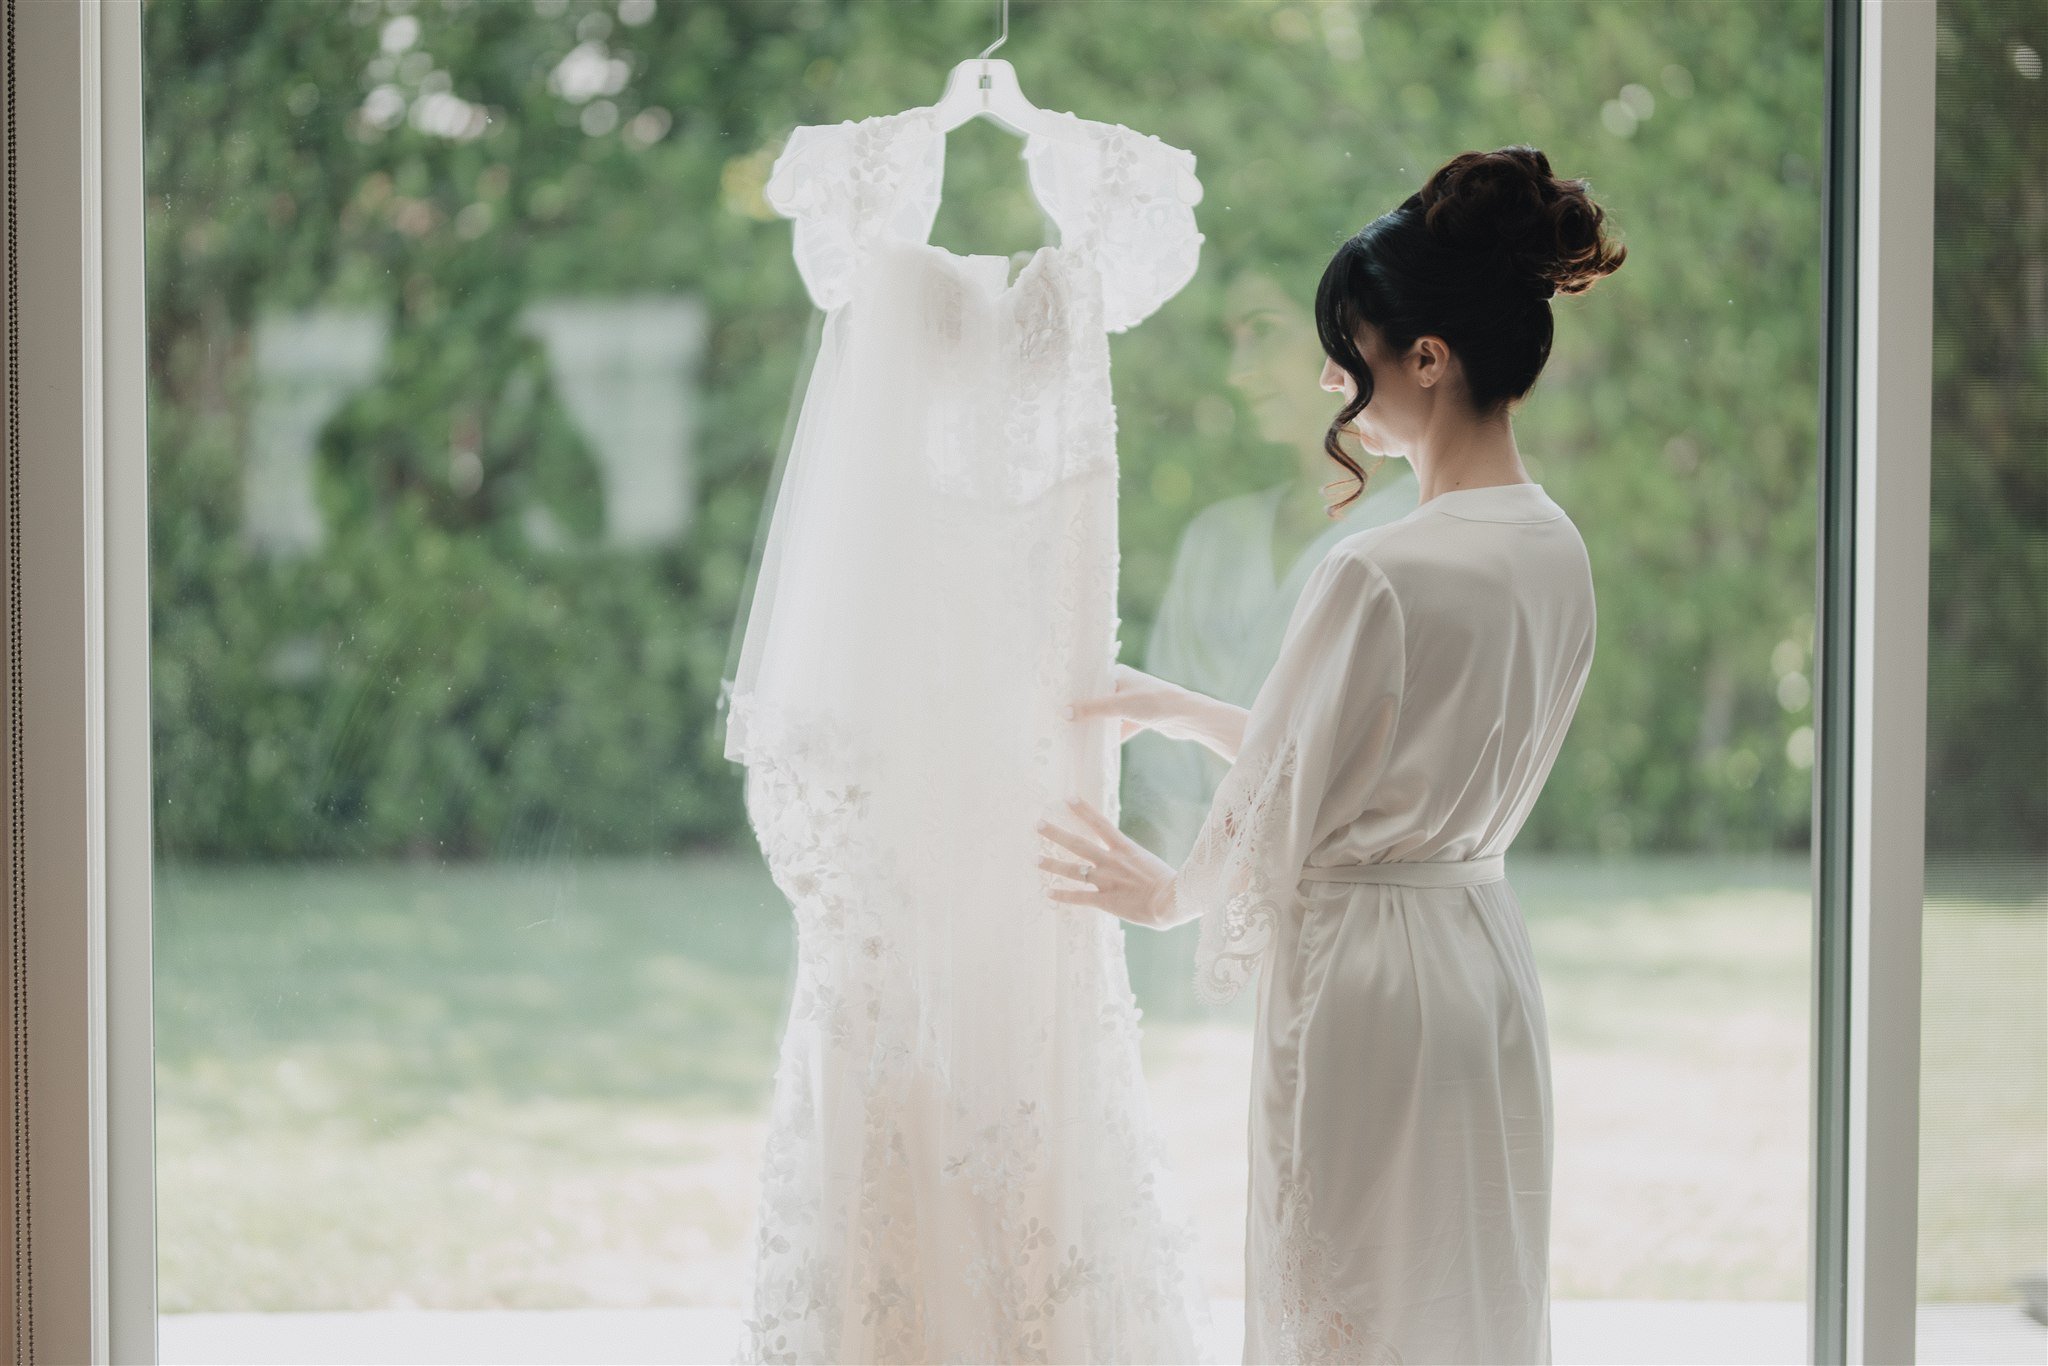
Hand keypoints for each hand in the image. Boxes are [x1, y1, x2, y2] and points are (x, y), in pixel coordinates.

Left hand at [1035, 796, 1180, 928]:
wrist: (1172, 900)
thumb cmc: (1174, 884)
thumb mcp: (1153, 865)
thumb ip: (1139, 864)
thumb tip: (1139, 868)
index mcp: (1126, 849)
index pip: (1100, 824)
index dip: (1083, 810)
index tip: (1067, 797)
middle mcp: (1111, 862)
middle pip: (1078, 844)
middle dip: (1056, 834)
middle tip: (1038, 824)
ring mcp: (1106, 881)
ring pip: (1073, 870)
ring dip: (1052, 864)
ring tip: (1035, 859)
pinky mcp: (1105, 901)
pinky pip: (1079, 897)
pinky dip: (1062, 896)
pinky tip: (1048, 894)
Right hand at [1070, 664, 1249, 762]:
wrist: (1187, 718)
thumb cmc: (1154, 703)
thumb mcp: (1119, 705)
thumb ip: (1092, 709)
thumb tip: (1063, 713)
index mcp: (1116, 674)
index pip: (1087, 681)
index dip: (1070, 691)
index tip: (1052, 702)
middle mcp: (1122, 685)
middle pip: (1094, 699)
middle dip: (1079, 711)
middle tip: (1057, 722)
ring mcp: (1130, 702)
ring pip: (1106, 716)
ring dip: (1094, 726)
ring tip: (1071, 736)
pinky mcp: (1138, 718)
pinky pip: (1117, 728)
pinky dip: (1108, 737)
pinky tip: (1095, 750)